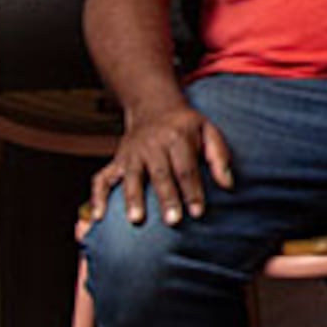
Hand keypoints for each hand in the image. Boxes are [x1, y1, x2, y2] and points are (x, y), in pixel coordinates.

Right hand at [88, 102, 234, 227]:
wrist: (153, 105)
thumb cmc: (186, 125)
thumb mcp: (208, 130)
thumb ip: (219, 156)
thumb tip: (228, 185)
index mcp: (177, 138)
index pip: (186, 168)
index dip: (192, 190)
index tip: (198, 212)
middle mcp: (152, 145)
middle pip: (160, 174)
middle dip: (166, 197)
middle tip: (173, 221)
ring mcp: (132, 154)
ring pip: (131, 177)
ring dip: (132, 199)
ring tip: (136, 220)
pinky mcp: (117, 160)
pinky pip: (102, 178)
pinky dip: (98, 197)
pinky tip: (99, 217)